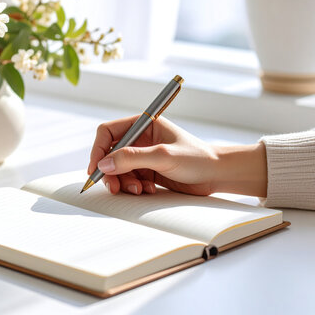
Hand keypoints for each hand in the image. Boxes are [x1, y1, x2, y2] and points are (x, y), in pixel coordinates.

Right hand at [87, 116, 267, 196]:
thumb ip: (132, 158)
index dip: (98, 149)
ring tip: (140, 190)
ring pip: (118, 170)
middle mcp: (140, 139)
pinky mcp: (148, 172)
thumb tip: (104, 163)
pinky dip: (134, 188)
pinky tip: (149, 190)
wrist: (218, 176)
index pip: (108, 132)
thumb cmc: (198, 158)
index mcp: (143, 124)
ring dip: (124, 182)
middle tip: (113, 188)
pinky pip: (129, 180)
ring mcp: (143, 156)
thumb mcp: (164, 156)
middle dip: (110, 172)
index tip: (96, 168)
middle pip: (110, 154)